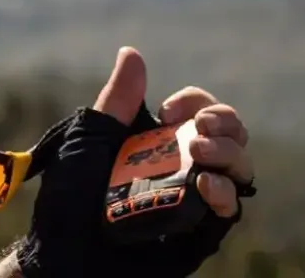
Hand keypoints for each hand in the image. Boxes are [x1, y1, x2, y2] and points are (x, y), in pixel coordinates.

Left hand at [11, 47, 252, 277]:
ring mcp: (196, 197)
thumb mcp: (90, 140)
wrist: (65, 253)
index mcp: (162, 139)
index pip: (201, 109)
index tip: (165, 110)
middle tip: (198, 128)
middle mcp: (186, 165)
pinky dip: (224, 192)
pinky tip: (205, 185)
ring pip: (239, 165)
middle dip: (223, 121)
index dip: (194, 101)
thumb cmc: (69, 199)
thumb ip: (118, 101)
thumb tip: (132, 52)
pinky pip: (229, 208)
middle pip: (231, 132)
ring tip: (200, 152)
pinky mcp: (200, 231)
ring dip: (228, 152)